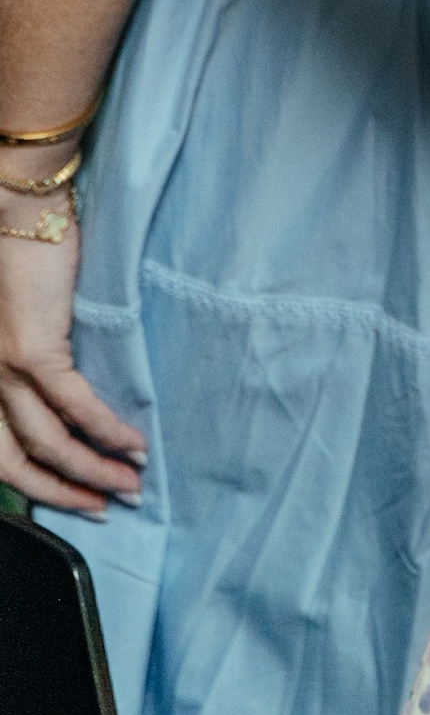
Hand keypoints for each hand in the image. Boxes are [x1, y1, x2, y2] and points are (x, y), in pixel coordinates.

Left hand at [0, 217, 145, 516]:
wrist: (20, 209)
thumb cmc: (23, 255)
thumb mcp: (21, 321)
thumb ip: (36, 361)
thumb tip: (76, 398)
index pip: (3, 454)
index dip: (43, 486)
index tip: (84, 497)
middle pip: (18, 464)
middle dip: (66, 492)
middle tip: (108, 505)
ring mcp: (4, 371)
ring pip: (47, 444)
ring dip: (93, 471)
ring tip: (131, 482)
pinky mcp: (33, 352)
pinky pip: (74, 406)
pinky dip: (105, 430)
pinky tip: (132, 442)